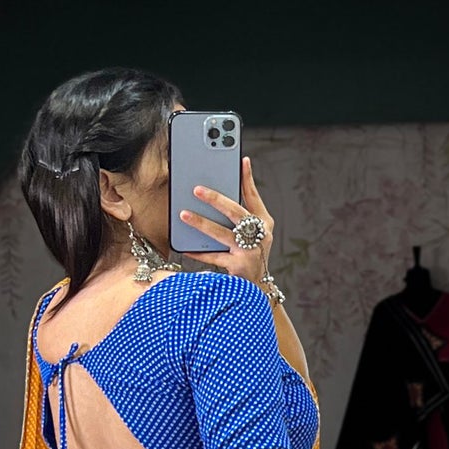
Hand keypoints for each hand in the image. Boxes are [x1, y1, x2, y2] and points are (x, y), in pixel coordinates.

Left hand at [178, 155, 273, 286]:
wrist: (257, 288)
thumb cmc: (253, 252)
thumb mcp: (257, 229)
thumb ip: (248, 204)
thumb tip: (241, 168)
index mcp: (264, 223)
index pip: (253, 197)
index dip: (247, 179)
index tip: (240, 161)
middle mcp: (260, 236)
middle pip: (235, 213)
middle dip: (216, 199)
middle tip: (197, 189)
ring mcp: (249, 252)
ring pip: (221, 234)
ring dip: (202, 223)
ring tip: (184, 214)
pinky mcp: (237, 268)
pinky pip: (214, 258)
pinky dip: (199, 252)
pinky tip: (185, 246)